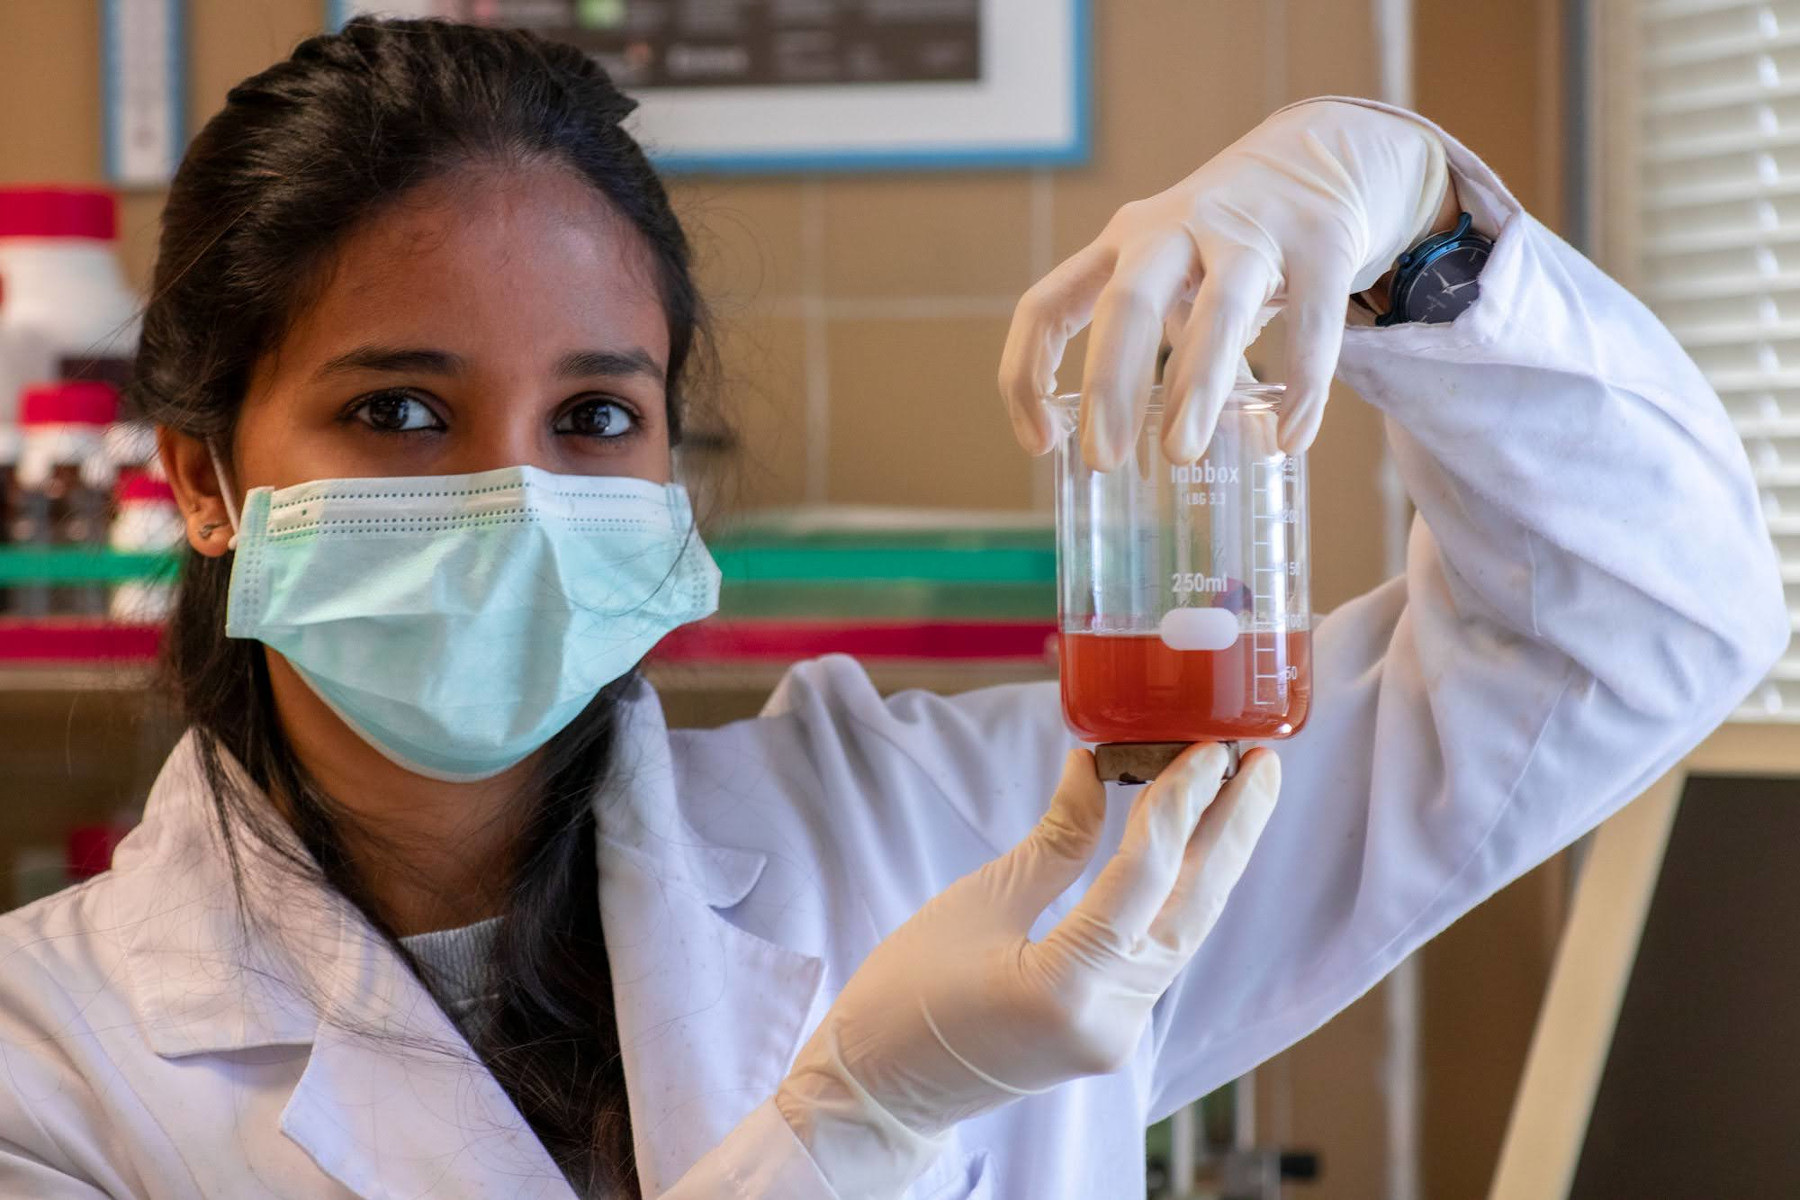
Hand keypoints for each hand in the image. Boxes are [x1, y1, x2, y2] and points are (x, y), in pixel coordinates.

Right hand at [775, 744, 1279, 1194]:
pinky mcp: (1111, 1029)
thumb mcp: (977, 904)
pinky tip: (1194, 852)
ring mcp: (1117, 1030)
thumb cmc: (904, 998)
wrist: (878, 1093)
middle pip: (1191, 908)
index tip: (1208, 747)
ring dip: (1215, 860)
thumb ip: (1053, 840)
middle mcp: (1110, 1017)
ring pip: (1184, 932)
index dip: (1181, 802)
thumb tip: (1096, 769)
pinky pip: (1160, 951)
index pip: (1145, 875)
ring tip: (1244, 795)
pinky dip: (1177, 895)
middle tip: (1266, 764)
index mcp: (1067, 985)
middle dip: (1233, 830)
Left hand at [999, 99, 1449, 467]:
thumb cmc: (1221, 240)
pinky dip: (1303, 384)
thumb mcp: (1166, 272)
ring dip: (1196, 385)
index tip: (1039, 443)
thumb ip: (1149, 344)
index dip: (1029, 373)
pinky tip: (1291, 436)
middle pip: (1127, 303)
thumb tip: (1134, 446)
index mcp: (1121, 245)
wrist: (1317, 157)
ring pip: (1219, 309)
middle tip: (1102, 458)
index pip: (1048, 305)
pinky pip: (1311, 319)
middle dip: (1109, 384)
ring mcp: (1249, 232)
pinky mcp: (1321, 242)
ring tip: (1182, 453)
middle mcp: (1174, 231)